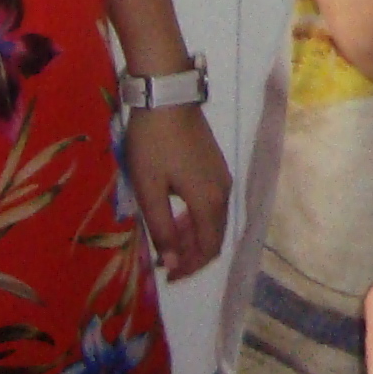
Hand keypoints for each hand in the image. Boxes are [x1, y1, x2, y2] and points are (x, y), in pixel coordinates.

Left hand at [123, 99, 230, 279]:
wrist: (166, 96)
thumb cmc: (153, 144)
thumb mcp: (149, 189)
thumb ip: (162, 229)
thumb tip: (173, 264)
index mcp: (208, 201)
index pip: (208, 248)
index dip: (190, 267)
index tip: (167, 277)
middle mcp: (223, 192)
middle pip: (215, 236)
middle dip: (192, 255)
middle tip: (164, 264)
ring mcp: (222, 176)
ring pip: (214, 220)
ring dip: (193, 237)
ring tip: (166, 242)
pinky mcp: (216, 165)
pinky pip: (212, 204)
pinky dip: (196, 219)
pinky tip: (175, 215)